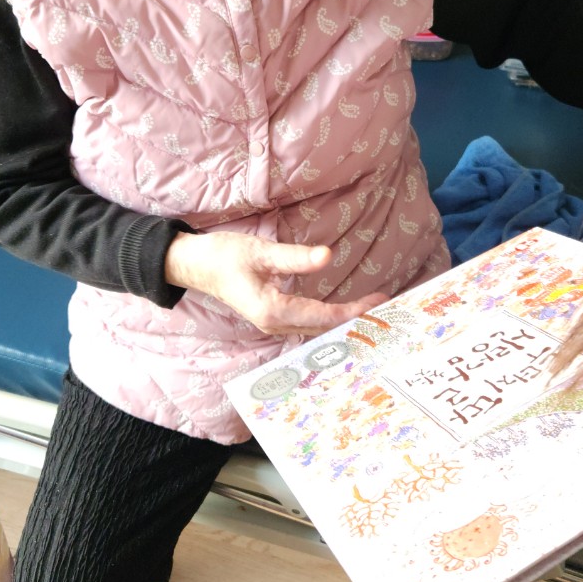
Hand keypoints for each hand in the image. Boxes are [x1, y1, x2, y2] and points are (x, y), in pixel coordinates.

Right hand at [165, 231, 389, 336]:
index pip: (323, 316)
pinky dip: (330, 318)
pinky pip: (308, 323)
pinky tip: (345, 311)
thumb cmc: (224, 256)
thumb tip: (328, 256)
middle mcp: (275, 324)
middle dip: (355, 319)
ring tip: (372, 309)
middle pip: (324, 328)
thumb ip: (294, 258)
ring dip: (344, 321)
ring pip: (317, 329)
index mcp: (272, 311)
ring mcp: (274, 324)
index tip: (378, 302)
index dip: (352, 311)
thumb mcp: (261, 252)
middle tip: (386, 306)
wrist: (196, 265)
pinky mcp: (274, 317)